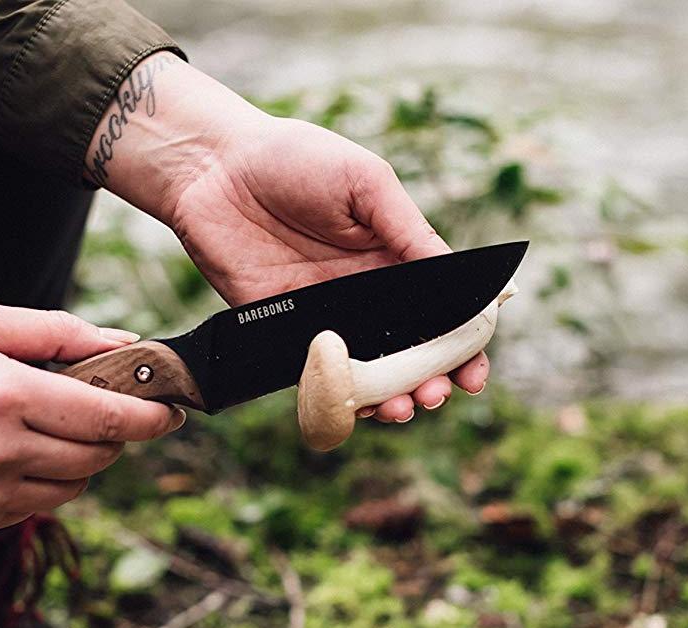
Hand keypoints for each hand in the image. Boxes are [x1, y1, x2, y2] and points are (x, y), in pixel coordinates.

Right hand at [0, 303, 181, 531]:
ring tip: (59, 426)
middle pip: (101, 454)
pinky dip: (52, 481)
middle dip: (121, 432)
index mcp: (4, 395)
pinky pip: (42, 505)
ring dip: (87, 457)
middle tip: (112, 408)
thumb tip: (120, 341)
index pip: (108, 414)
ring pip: (77, 485)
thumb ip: (55, 331)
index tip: (175, 410)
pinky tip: (24, 453)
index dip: (152, 415)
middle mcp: (2, 452)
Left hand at [88, 55, 488, 423]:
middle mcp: (366, 294)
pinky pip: (319, 376)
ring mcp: (327, 317)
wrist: (213, 170)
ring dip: (392, 397)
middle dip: (431, 380)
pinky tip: (358, 406)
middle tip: (435, 395)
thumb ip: (408, 230)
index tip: (474, 372)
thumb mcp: (365, 181)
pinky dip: (341, 397)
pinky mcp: (286, 333)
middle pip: (410, 352)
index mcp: (394, 257)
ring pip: (369, 373)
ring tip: (403, 407)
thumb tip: (456, 276)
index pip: (441, 311)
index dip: (462, 345)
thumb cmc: (294, 159)